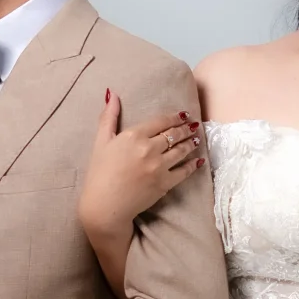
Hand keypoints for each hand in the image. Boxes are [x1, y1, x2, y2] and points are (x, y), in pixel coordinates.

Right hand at [78, 91, 203, 235]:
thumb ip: (108, 117)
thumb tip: (112, 93)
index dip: (174, 117)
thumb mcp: (100, 142)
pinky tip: (199, 161)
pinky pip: (184, 171)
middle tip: (194, 125)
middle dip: (186, 128)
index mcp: (134, 136)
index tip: (183, 115)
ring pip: (181, 150)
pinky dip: (193, 165)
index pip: (160, 122)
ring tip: (197, 139)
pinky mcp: (165, 183)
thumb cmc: (99, 174)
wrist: (104, 205)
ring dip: (191, 143)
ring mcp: (159, 166)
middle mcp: (149, 148)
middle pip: (174, 134)